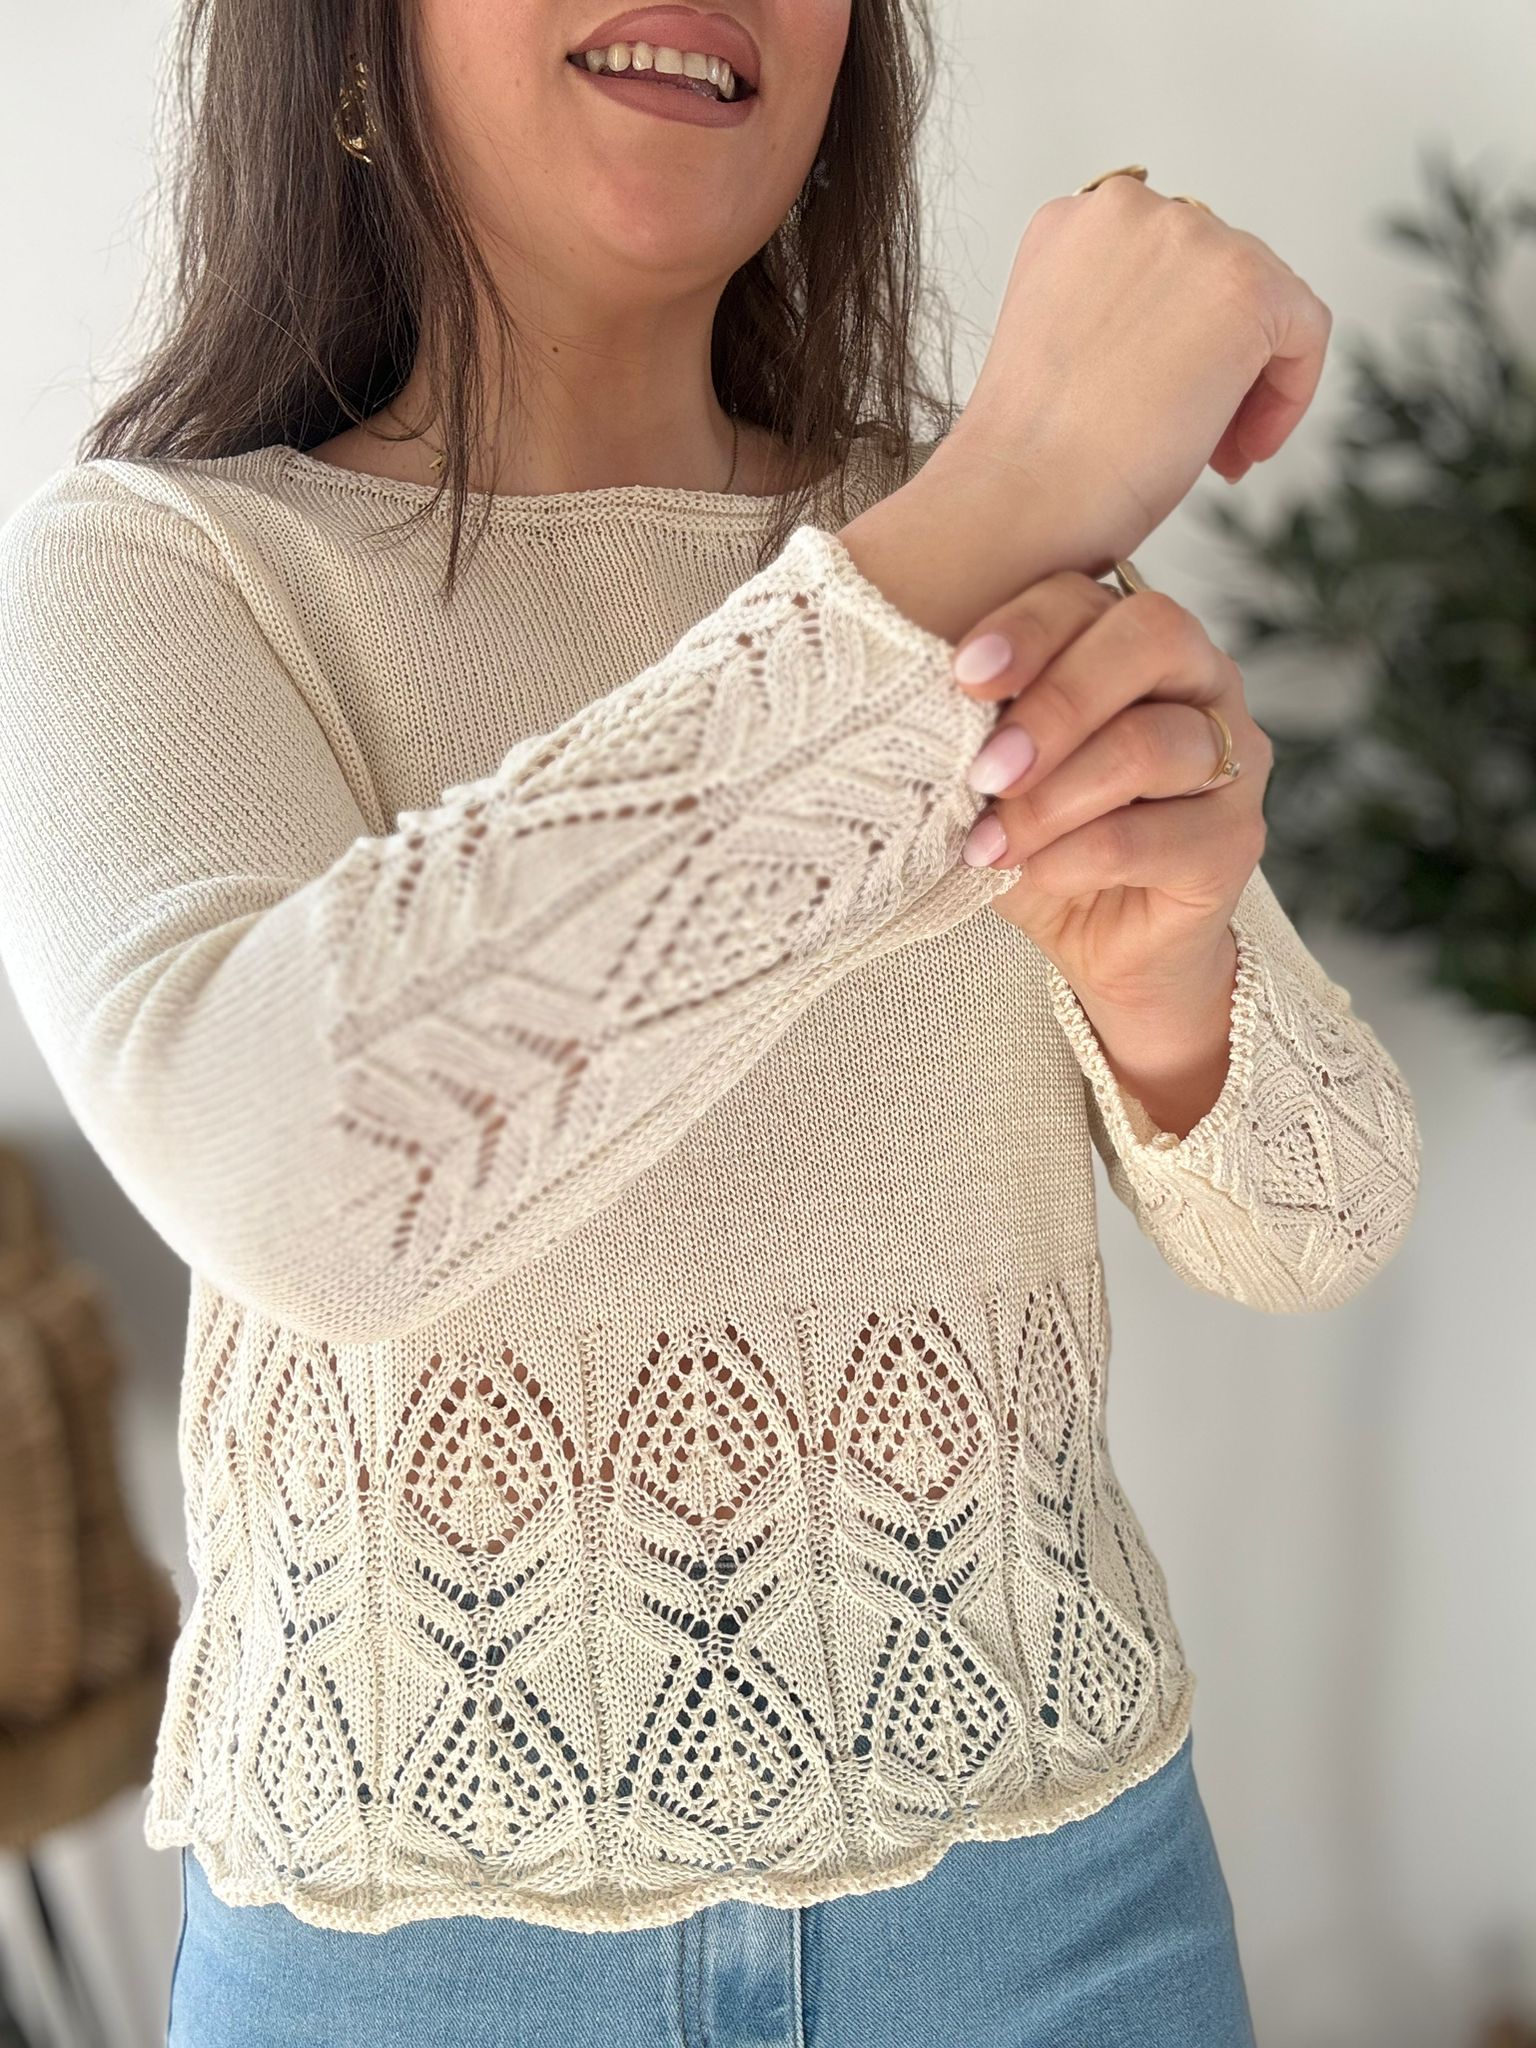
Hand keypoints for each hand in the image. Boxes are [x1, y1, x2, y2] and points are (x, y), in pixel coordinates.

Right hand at [924, 171, 1333, 582]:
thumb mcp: (1068, 352)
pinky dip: (1290, 392)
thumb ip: (1123, 315)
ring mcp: (1187, 235)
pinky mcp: (1243, 282)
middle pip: (1216, 275)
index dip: (1175, 340)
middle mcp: (1125, 208)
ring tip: (1215, 454)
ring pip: (1263, 300)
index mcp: (1068, 224)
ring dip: (1249, 380)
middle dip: (1218, 360)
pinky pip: (1304, 328)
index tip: (1162, 407)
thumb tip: (1193, 340)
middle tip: (1200, 445)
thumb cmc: (1031, 457)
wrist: (1021, 494)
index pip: (1162, 264)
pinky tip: (1243, 448)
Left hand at [951, 572, 1272, 1014]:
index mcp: (1132, 643)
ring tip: (993, 843)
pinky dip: (1075, 858)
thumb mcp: (997, 777)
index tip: (962, 676)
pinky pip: (1151, 837)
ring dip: (1052, 799)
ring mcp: (1231, 760)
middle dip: (1054, 704)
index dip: (1025, 629)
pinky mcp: (1236, 842)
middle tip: (987, 771)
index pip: (1087, 598)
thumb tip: (917, 710)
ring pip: (1149, 745)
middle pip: (1149, 639)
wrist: (1103, 947)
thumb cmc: (1043, 840)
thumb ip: (981, 730)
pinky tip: (1037, 875)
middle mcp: (1200, 682)